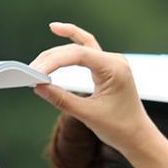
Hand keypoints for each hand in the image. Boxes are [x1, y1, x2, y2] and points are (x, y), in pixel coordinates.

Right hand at [30, 23, 160, 157]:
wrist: (137, 136)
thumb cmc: (119, 128)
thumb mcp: (87, 114)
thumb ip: (61, 99)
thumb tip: (37, 87)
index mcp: (114, 68)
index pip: (79, 55)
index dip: (54, 61)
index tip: (35, 73)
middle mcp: (114, 60)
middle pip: (77, 48)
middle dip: (52, 58)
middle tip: (30, 71)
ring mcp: (111, 62)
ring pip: (80, 47)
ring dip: (58, 53)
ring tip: (37, 63)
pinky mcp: (107, 68)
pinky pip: (86, 51)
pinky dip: (71, 45)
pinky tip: (57, 31)